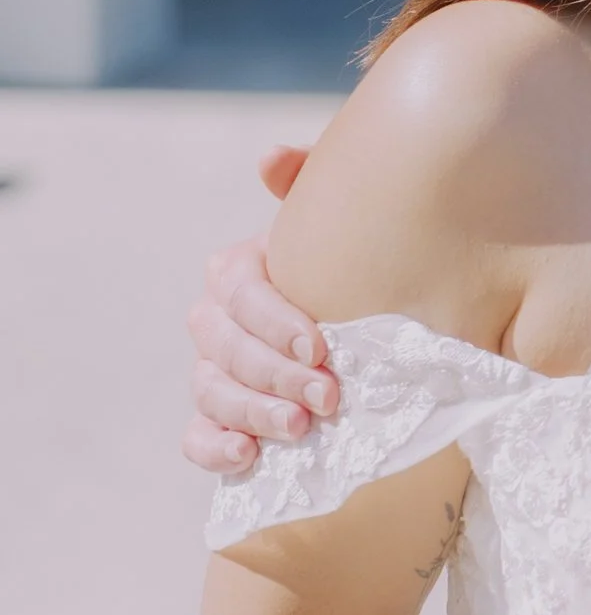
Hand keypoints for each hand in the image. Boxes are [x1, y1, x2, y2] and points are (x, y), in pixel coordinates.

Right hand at [179, 145, 337, 474]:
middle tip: (328, 396)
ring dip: (252, 411)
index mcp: (239, 271)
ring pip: (210, 391)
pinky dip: (216, 448)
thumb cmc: (355, 263)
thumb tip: (270, 157)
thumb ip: (311, 181)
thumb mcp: (345, 220)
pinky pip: (197, 436)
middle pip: (226, 348)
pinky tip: (248, 456)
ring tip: (300, 428)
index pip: (240, 293)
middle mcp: (217, 320)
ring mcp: (213, 370)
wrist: (369, 322)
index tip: (323, 344)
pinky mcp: (218, 419)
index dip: (275, 320)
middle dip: (275, 373)